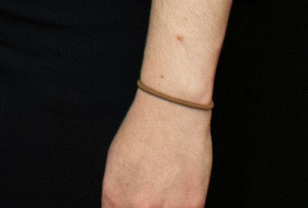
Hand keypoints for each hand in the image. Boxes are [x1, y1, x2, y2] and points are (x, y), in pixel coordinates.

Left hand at [102, 89, 211, 207]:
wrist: (172, 109)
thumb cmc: (144, 129)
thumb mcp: (117, 162)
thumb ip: (120, 194)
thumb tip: (126, 206)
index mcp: (114, 195)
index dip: (127, 207)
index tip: (135, 200)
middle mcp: (138, 206)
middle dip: (147, 204)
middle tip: (154, 187)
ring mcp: (166, 207)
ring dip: (167, 204)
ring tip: (167, 184)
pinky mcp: (193, 204)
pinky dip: (184, 202)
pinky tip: (181, 186)